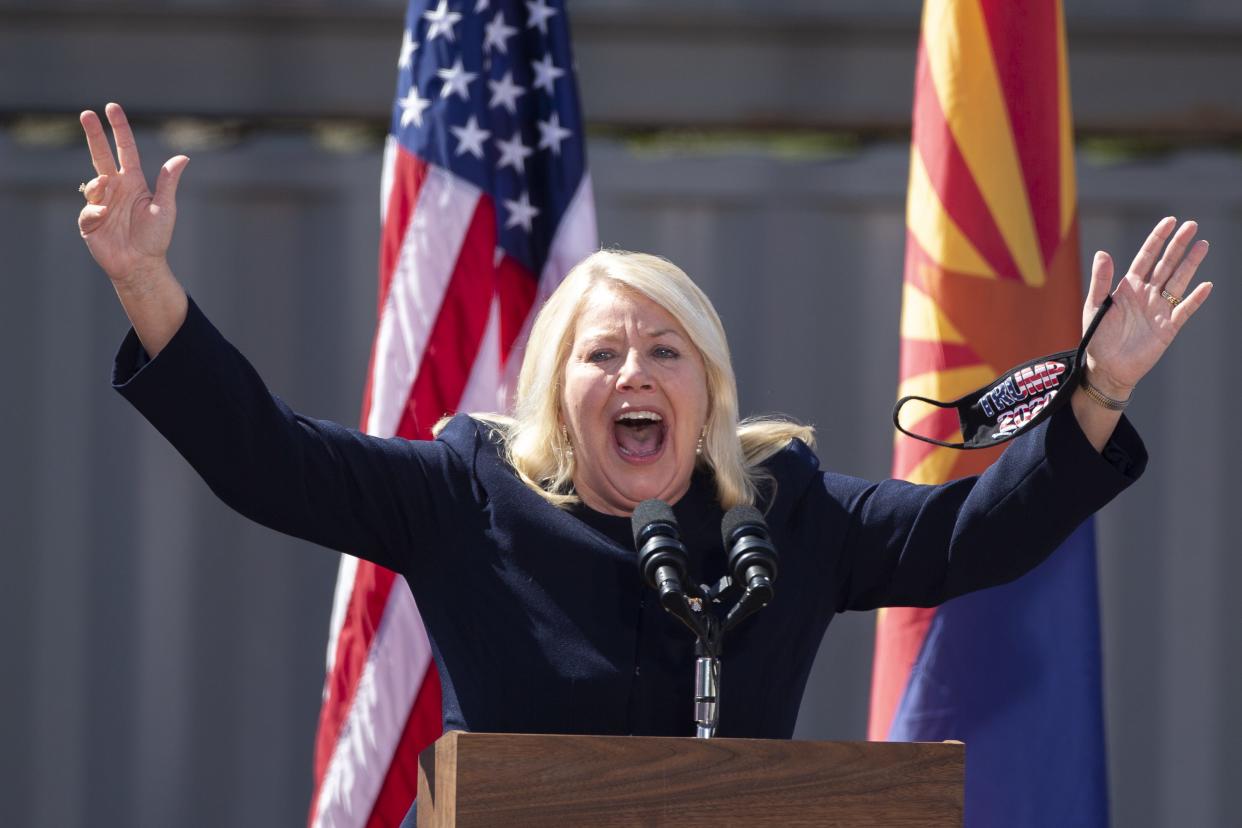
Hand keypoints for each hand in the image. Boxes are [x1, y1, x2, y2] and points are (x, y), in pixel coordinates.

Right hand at [78, 103, 188, 287]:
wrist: (140, 264)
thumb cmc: (156, 237)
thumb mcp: (165, 208)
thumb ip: (168, 182)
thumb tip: (183, 157)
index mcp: (134, 182)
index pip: (125, 149)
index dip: (119, 129)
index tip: (111, 107)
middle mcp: (115, 188)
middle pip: (101, 155)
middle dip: (94, 134)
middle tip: (86, 113)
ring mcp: (101, 202)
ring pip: (93, 183)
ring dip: (99, 184)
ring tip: (107, 191)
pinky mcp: (89, 219)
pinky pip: (88, 209)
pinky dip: (95, 211)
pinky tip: (104, 219)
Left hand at [1082, 217, 1212, 398]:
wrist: (1106, 367)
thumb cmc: (1097, 337)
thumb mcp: (1094, 306)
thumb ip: (1100, 281)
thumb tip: (1103, 253)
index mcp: (1129, 287)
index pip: (1146, 257)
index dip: (1157, 239)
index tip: (1170, 221)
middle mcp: (1147, 294)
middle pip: (1166, 264)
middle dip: (1178, 245)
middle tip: (1192, 225)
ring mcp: (1159, 309)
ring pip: (1178, 281)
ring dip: (1190, 264)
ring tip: (1203, 245)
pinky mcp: (1168, 327)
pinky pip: (1184, 310)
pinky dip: (1195, 299)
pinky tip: (1206, 286)